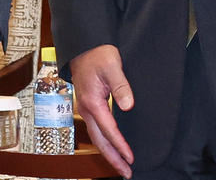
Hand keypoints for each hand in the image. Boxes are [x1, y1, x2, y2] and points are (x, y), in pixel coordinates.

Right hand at [70, 45, 135, 176]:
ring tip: (121, 166)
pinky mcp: (89, 107)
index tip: (131, 157)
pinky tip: (113, 147)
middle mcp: (87, 109)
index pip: (108, 130)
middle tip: (126, 173)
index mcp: (92, 102)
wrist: (84, 47)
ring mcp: (86, 109)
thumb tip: (128, 105)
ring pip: (97, 137)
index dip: (120, 145)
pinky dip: (105, 142)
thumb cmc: (98, 54)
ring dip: (108, 153)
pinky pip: (96, 130)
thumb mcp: (112, 66)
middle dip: (113, 158)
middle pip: (99, 141)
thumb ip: (121, 86)